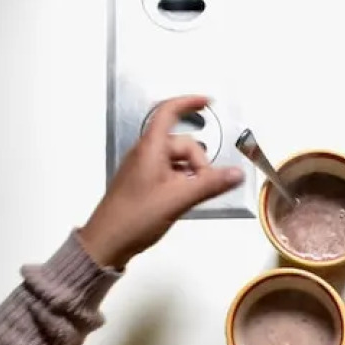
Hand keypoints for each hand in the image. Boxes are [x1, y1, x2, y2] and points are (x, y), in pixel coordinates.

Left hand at [78, 96, 243, 268]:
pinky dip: (182, 182)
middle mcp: (146, 154)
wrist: (107, 242)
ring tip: (195, 195)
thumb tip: (236, 173)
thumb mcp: (178, 199)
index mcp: (151, 148)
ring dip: (192, 174)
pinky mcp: (143, 185)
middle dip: (199, 160)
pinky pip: (169, 174)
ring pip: (177, 161)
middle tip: (206, 185)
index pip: (169, 112)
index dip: (188, 103)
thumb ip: (210, 184)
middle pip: (182, 144)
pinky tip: (185, 200)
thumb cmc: (135, 217)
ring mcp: (143, 170)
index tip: (207, 102)